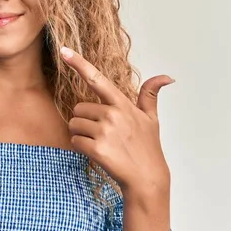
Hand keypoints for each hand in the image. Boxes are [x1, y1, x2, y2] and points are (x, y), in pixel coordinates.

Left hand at [60, 46, 173, 194]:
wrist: (147, 179)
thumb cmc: (147, 147)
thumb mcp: (151, 119)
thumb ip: (150, 95)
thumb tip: (167, 77)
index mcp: (122, 104)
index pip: (97, 79)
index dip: (79, 63)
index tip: (64, 51)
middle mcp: (113, 114)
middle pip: (78, 108)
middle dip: (84, 120)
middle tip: (103, 133)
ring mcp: (105, 132)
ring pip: (74, 125)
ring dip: (81, 135)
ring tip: (103, 143)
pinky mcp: (97, 149)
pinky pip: (74, 141)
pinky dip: (81, 148)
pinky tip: (98, 153)